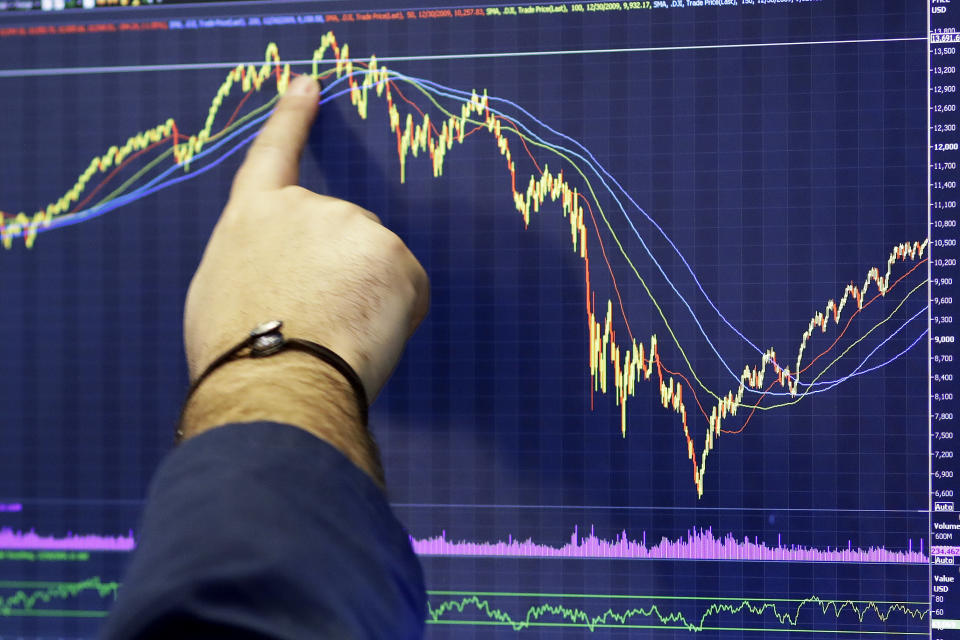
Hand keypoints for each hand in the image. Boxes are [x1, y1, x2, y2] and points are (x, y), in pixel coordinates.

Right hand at [179, 74, 428, 479]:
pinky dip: (396, 317)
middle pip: (343, 235)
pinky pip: (406, 291)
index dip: (292, 119)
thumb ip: (263, 261)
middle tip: (316, 322)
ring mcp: (354, 225)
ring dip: (367, 298)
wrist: (273, 379)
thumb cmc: (237, 352)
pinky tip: (365, 338)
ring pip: (376, 266)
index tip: (308, 86)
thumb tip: (292, 274)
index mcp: (254, 215)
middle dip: (341, 275)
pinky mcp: (396, 254)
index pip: (274, 153)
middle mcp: (306, 207)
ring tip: (334, 336)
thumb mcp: (225, 292)